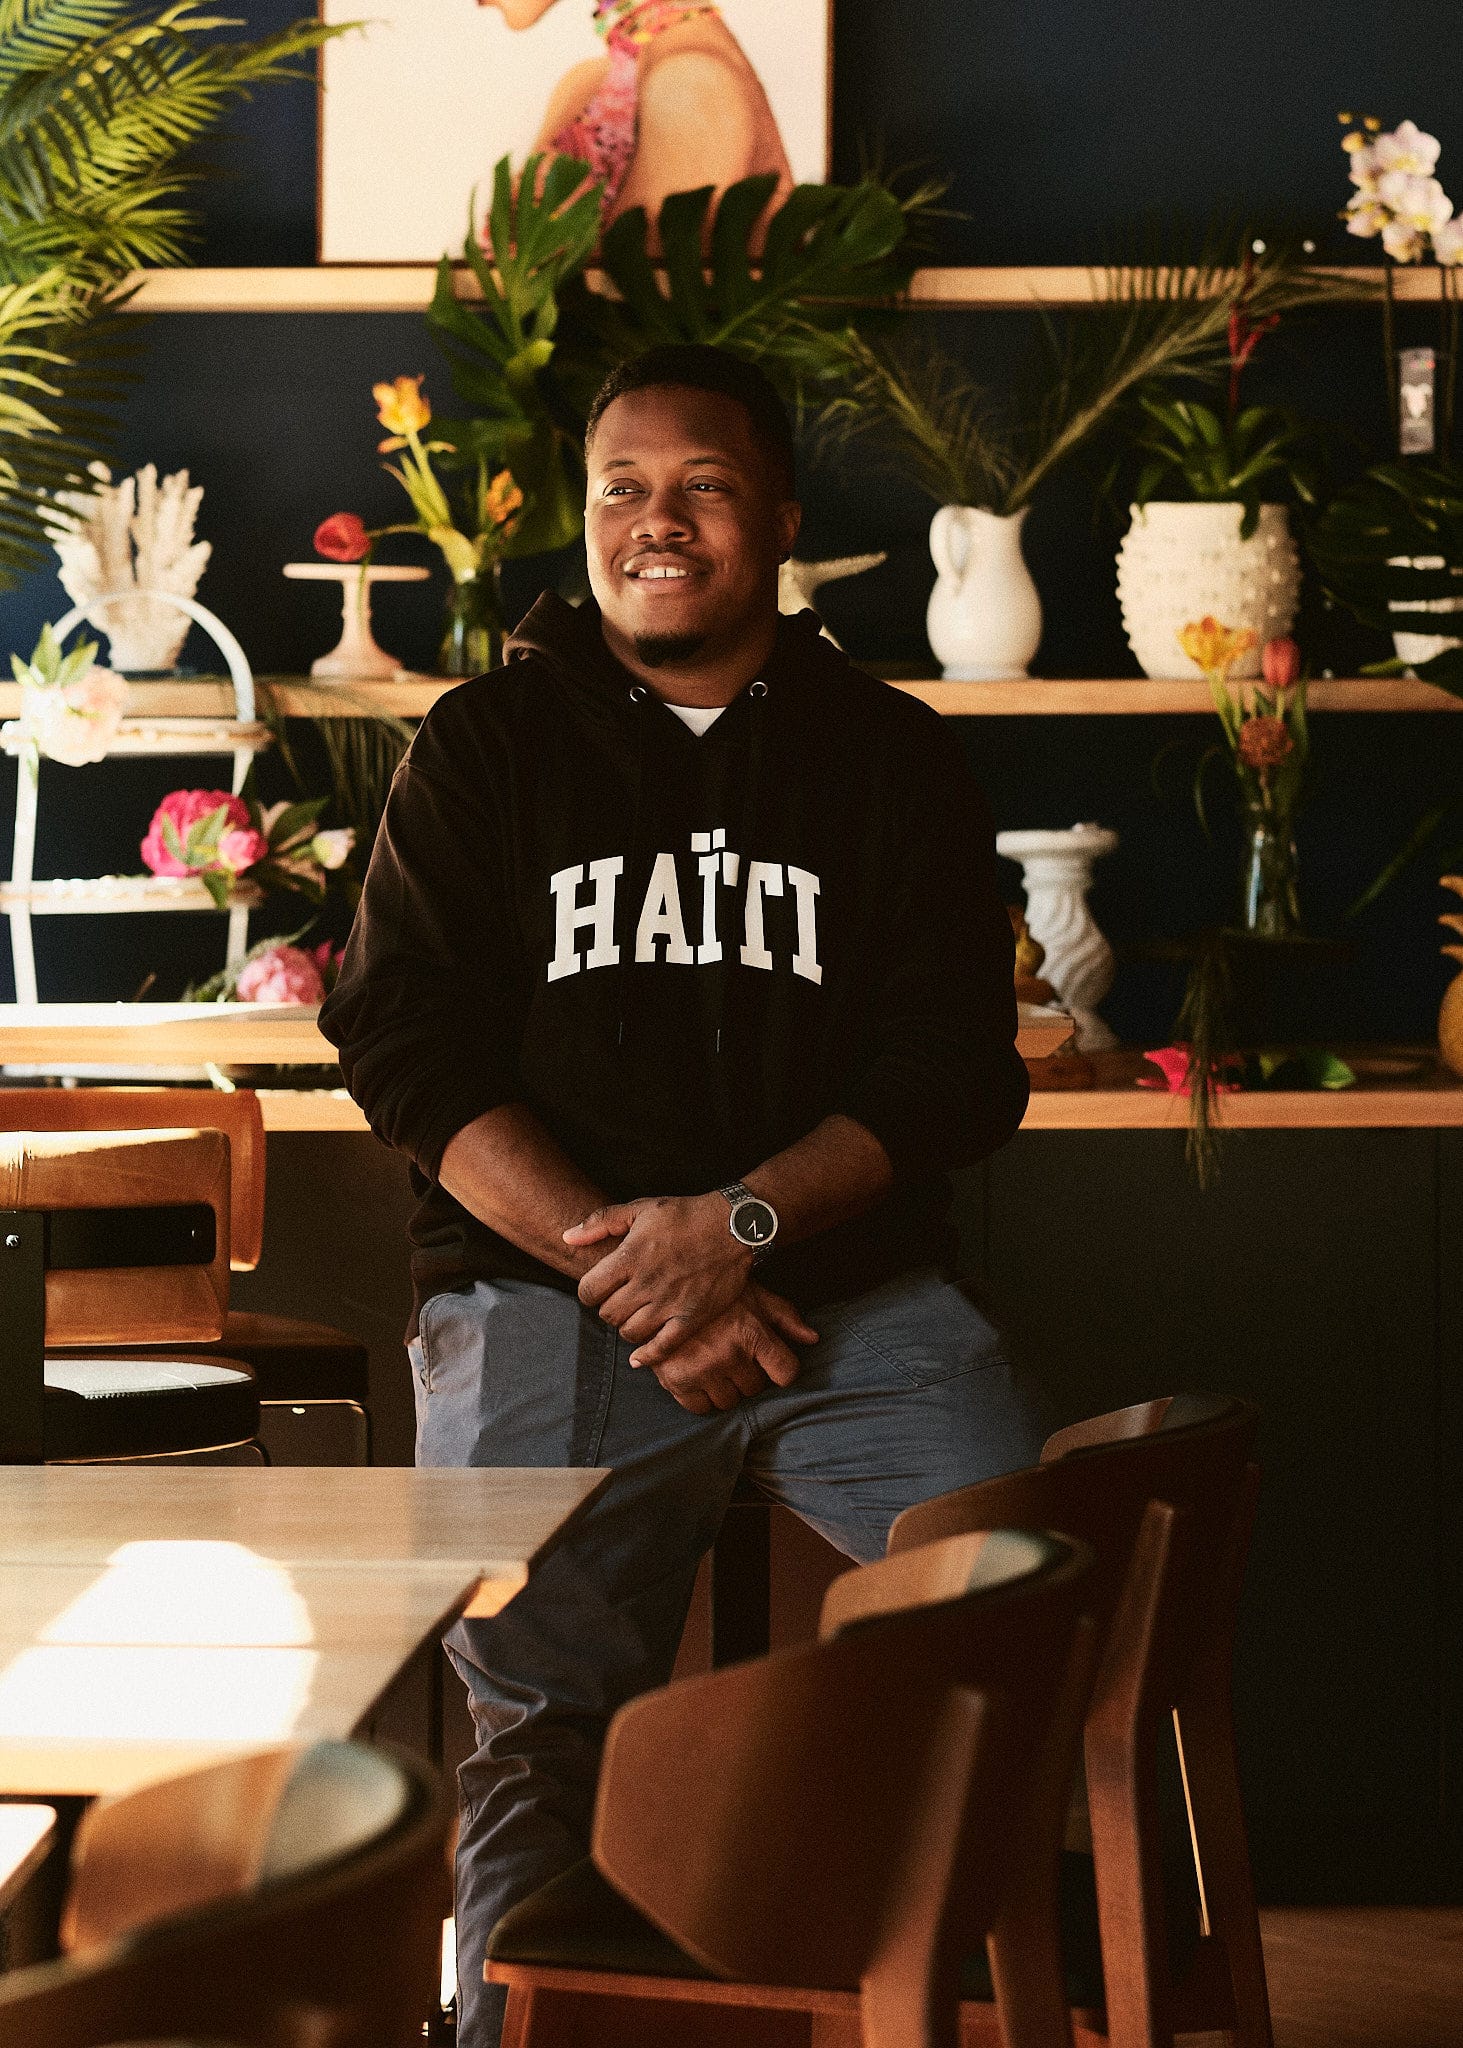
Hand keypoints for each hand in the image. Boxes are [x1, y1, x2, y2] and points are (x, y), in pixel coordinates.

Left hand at [565, 1193, 751, 1348]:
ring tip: (635, 1316)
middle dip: (608, 1308)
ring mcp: (670, 1303)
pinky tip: (640, 1357)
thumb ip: (600, 1222)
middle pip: (608, 1314)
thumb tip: (567, 1237)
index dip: (589, 1291)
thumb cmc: (685, 1215)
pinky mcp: (691, 1318)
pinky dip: (647, 1356)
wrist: (735, 1226)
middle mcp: (647, 1283)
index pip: (588, 1290)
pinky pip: (662, 1347)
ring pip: (630, 1333)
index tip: (598, 1287)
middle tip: (619, 1300)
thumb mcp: (641, 1208)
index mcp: (630, 1257)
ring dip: (627, 1327)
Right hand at [641, 1284, 817, 1414]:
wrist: (662, 1285)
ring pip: (729, 1401)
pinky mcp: (676, 1380)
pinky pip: (700, 1408)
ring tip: (714, 1363)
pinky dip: (702, 1397)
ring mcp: (702, 1370)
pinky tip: (697, 1374)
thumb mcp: (754, 1295)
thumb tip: (812, 1339)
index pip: (786, 1373)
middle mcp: (729, 1355)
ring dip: (725, 1387)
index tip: (771, 1363)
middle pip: (755, 1388)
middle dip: (749, 1374)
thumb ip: (785, 1317)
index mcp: (752, 1333)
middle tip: (734, 1354)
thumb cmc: (716, 1290)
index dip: (781, 1369)